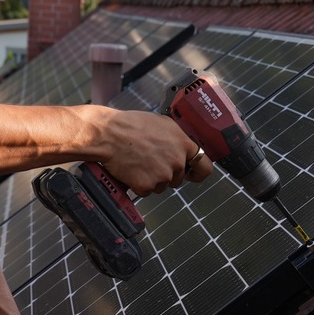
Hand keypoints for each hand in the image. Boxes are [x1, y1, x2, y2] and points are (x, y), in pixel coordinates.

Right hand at [100, 110, 214, 196]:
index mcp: (183, 145)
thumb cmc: (131, 125)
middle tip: (150, 161)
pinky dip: (138, 184)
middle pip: (178, 178)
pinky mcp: (147, 186)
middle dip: (166, 173)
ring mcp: (163, 176)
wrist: (109, 134)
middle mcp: (176, 162)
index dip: (197, 173)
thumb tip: (181, 147)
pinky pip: (147, 190)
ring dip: (152, 179)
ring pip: (162, 185)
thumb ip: (177, 139)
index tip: (192, 174)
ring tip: (139, 162)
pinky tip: (132, 169)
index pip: (204, 167)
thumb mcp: (162, 123)